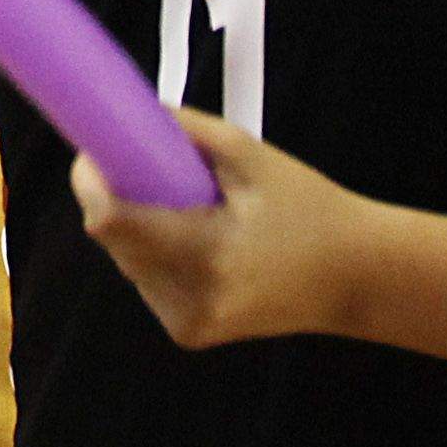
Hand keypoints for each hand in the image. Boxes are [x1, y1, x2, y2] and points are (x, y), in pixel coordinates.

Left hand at [73, 111, 374, 349]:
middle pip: (113, 239)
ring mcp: (188, 323)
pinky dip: (155, 255)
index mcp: (207, 253)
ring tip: (190, 209)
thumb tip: (126, 112)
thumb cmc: (307, 207)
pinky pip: (147, 281)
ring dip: (135, 228)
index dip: (91, 180)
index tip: (96, 149)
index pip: (110, 220)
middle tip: (145, 167)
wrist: (355, 278)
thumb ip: (185, 131)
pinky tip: (198, 243)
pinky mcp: (189, 333)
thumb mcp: (250, 156)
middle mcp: (190, 298)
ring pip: (126, 261)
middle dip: (115, 198)